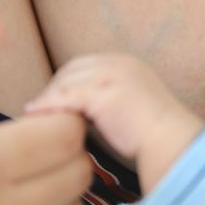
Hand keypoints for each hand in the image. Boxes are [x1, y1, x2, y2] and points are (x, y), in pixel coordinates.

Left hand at [25, 54, 204, 191]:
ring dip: (48, 97)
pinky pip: (65, 97)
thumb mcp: (134, 104)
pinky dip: (48, 106)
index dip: (66, 80)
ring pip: (66, 81)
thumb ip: (112, 100)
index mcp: (128, 63)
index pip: (85, 64)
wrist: (170, 141)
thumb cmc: (154, 134)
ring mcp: (110, 76)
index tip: (54, 97)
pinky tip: (36, 115)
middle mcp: (119, 63)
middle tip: (39, 106)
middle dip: (54, 86)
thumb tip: (85, 111)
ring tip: (34, 112)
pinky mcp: (101, 94)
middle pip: (72, 68)